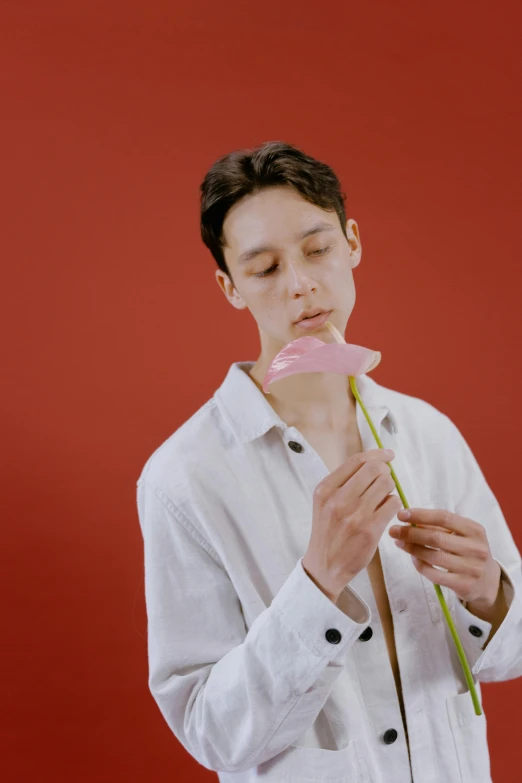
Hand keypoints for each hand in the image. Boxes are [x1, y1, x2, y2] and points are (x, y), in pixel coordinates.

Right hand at [303, 449, 401, 602]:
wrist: (324, 565)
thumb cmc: (328, 531)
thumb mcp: (325, 502)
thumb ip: (344, 482)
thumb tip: (374, 462)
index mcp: (325, 489)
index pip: (357, 460)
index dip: (377, 454)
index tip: (388, 455)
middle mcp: (338, 499)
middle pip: (374, 469)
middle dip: (385, 472)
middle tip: (384, 482)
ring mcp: (354, 515)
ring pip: (386, 484)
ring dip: (389, 489)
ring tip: (382, 500)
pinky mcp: (369, 530)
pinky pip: (393, 504)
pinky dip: (394, 505)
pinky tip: (385, 513)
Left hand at [389, 508, 500, 607]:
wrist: (487, 581)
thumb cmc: (467, 551)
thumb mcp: (460, 535)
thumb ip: (438, 527)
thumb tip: (409, 519)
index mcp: (475, 530)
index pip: (444, 518)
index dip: (420, 515)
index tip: (401, 514)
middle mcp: (476, 548)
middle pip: (436, 538)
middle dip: (411, 533)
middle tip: (393, 530)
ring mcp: (472, 568)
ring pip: (433, 556)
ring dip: (412, 549)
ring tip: (399, 543)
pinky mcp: (464, 585)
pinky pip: (434, 574)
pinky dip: (420, 565)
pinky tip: (413, 558)